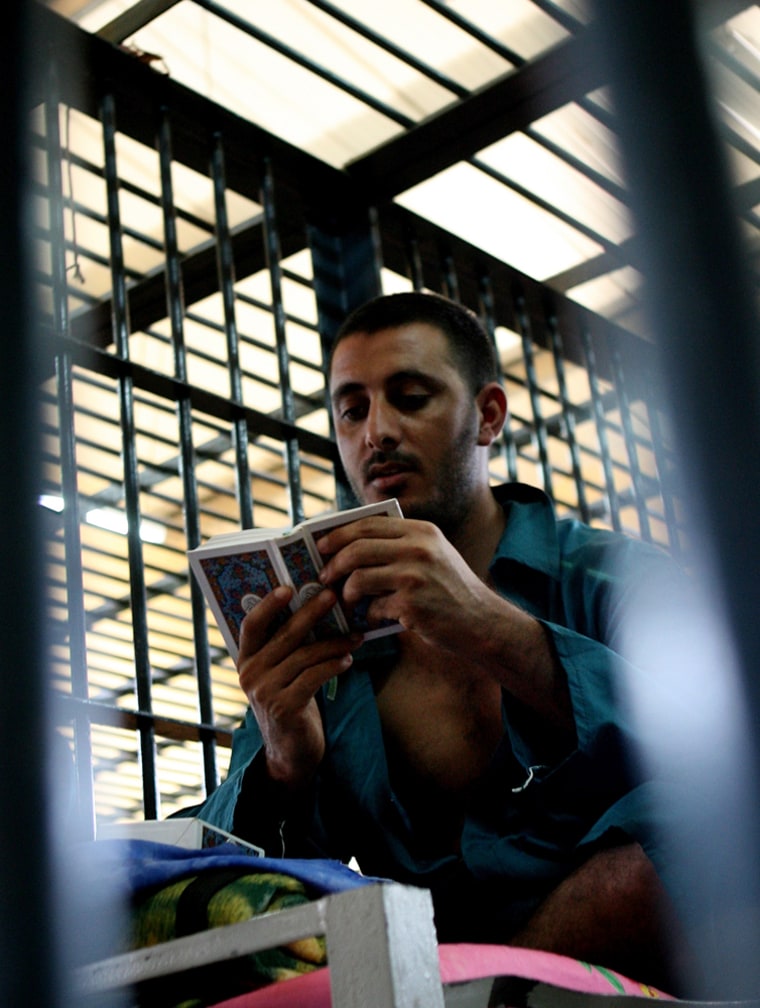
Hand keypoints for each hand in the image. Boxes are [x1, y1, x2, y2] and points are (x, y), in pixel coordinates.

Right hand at [237, 585, 360, 788]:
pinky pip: (314, 676)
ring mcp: (265, 692)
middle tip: (333, 596)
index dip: (267, 604)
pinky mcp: (285, 707)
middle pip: (284, 635)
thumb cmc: (290, 703)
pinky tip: (348, 659)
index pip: (251, 625)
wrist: (291, 752)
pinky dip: (334, 665)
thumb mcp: (280, 674)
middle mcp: (250, 674)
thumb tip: (313, 607)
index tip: (288, 587)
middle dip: (311, 612)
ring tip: (355, 636)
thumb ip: (285, 648)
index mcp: (245, 661)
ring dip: (334, 643)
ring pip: (305, 655)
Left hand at [317, 516, 572, 731]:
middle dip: (333, 563)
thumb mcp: (433, 555)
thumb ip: (400, 546)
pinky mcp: (412, 603)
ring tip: (347, 600)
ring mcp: (415, 575)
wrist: (482, 624)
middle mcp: (418, 548)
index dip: (338, 534)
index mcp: (421, 531)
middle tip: (324, 576)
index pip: (367, 524)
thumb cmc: (451, 592)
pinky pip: (373, 607)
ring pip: (358, 578)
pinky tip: (376, 618)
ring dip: (346, 592)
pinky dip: (369, 615)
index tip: (321, 545)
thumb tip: (349, 548)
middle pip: (356, 548)